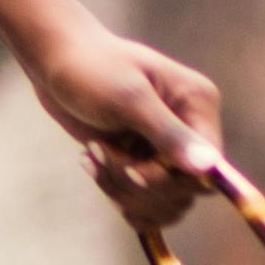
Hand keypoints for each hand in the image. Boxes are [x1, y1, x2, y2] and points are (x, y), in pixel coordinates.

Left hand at [23, 13, 221, 225]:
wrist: (56, 62)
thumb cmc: (91, 69)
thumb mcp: (128, 99)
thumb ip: (168, 134)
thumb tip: (208, 167)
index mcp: (198, 105)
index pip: (209, 168)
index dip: (173, 181)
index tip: (132, 171)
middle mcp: (190, 130)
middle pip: (186, 191)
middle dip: (140, 185)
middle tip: (99, 151)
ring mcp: (165, 149)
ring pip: (164, 202)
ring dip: (124, 191)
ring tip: (92, 156)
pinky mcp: (142, 162)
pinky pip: (145, 202)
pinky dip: (118, 195)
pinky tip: (92, 167)